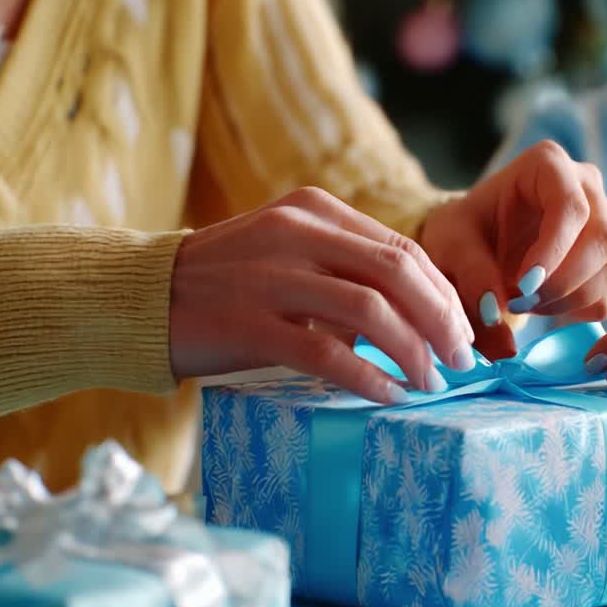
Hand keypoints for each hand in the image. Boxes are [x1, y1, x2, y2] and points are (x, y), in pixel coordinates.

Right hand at [169, 187, 474, 403]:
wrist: (142, 297)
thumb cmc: (227, 282)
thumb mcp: (289, 251)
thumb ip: (346, 267)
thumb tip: (423, 314)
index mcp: (314, 210)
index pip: (403, 249)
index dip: (443, 294)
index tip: (463, 331)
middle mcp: (297, 234)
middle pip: (398, 274)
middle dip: (442, 322)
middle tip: (463, 360)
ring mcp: (272, 276)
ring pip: (371, 312)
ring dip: (414, 353)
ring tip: (431, 383)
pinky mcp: (249, 323)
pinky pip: (326, 353)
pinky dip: (367, 378)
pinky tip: (389, 396)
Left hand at [421, 141, 606, 358]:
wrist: (474, 244)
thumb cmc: (463, 232)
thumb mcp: (451, 245)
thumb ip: (471, 274)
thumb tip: (494, 313)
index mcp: (547, 164)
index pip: (570, 205)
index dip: (554, 249)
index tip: (524, 285)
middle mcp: (586, 185)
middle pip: (602, 238)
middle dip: (563, 282)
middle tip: (520, 303)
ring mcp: (605, 220)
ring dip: (572, 299)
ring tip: (527, 304)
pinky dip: (579, 311)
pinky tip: (544, 305)